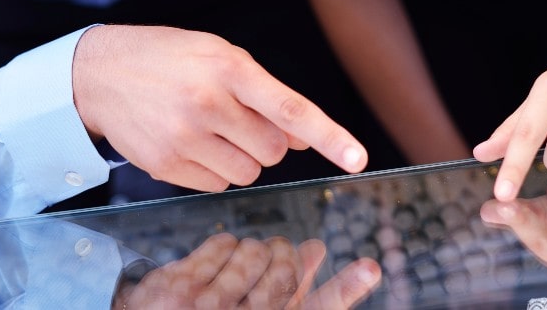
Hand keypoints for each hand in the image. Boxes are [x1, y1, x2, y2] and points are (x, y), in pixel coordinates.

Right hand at [74, 25, 366, 192]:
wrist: (100, 72)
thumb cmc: (169, 58)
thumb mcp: (220, 57)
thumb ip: (265, 95)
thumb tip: (302, 137)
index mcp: (229, 68)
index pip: (291, 109)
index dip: (329, 136)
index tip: (358, 159)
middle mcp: (208, 103)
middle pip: (273, 151)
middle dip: (265, 141)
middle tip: (236, 118)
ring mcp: (185, 137)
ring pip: (248, 174)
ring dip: (240, 158)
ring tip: (208, 128)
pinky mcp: (165, 165)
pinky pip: (217, 185)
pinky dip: (213, 170)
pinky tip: (189, 142)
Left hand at [118, 233, 380, 308]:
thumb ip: (289, 292)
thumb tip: (316, 250)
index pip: (316, 309)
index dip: (346, 289)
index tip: (370, 268)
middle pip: (284, 270)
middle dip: (285, 256)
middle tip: (280, 253)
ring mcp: (203, 305)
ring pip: (251, 251)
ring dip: (253, 250)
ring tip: (247, 262)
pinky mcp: (176, 286)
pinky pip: (218, 244)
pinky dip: (224, 246)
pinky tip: (221, 258)